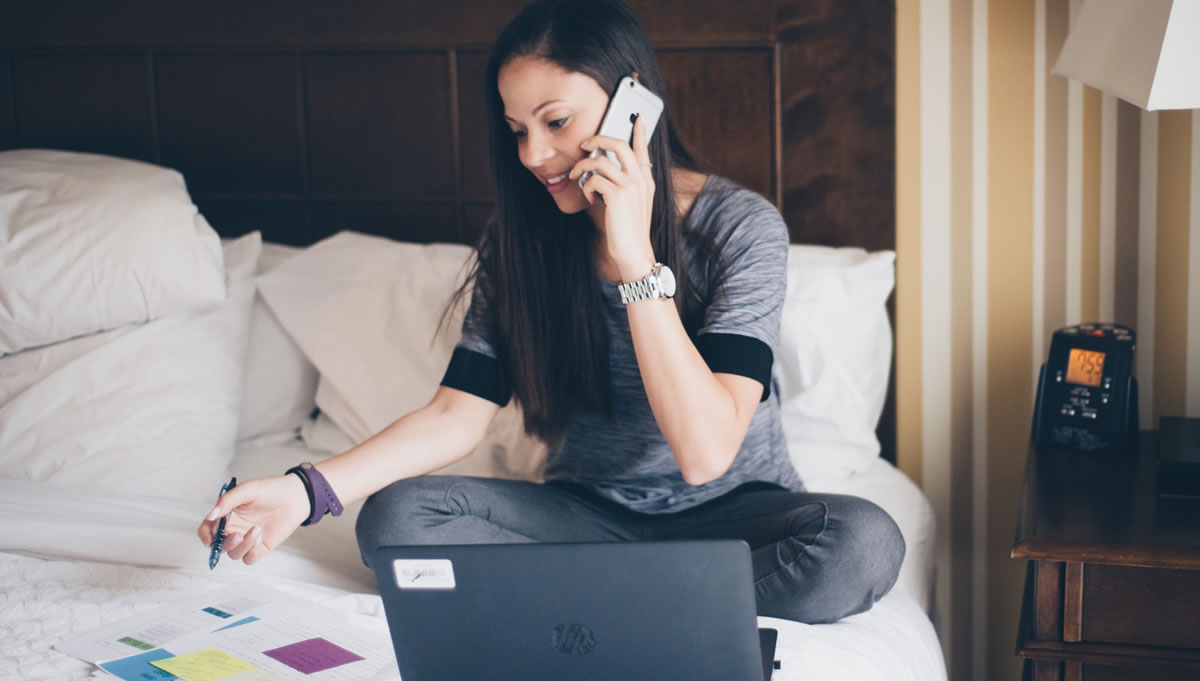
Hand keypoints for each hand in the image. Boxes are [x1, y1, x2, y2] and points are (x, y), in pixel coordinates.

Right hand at [196, 474, 309, 565]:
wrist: (296, 497)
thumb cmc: (271, 490)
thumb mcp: (247, 490)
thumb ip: (227, 501)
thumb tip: (212, 515)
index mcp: (227, 515)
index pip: (207, 530)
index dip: (205, 536)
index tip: (210, 538)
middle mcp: (235, 529)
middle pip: (219, 546)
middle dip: (225, 544)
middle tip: (237, 535)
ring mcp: (247, 540)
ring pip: (234, 554)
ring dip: (243, 545)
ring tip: (257, 529)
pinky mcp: (260, 547)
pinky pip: (249, 558)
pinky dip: (252, 551)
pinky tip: (261, 536)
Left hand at [569, 114, 655, 274]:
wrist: (634, 252)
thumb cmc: (629, 230)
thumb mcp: (633, 204)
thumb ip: (625, 185)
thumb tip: (602, 171)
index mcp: (646, 180)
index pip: (644, 149)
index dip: (640, 131)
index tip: (638, 117)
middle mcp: (641, 180)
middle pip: (619, 144)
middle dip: (598, 139)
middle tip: (585, 144)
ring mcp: (630, 186)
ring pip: (601, 161)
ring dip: (583, 166)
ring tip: (576, 176)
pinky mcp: (618, 196)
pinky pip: (595, 180)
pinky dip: (586, 186)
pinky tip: (589, 197)